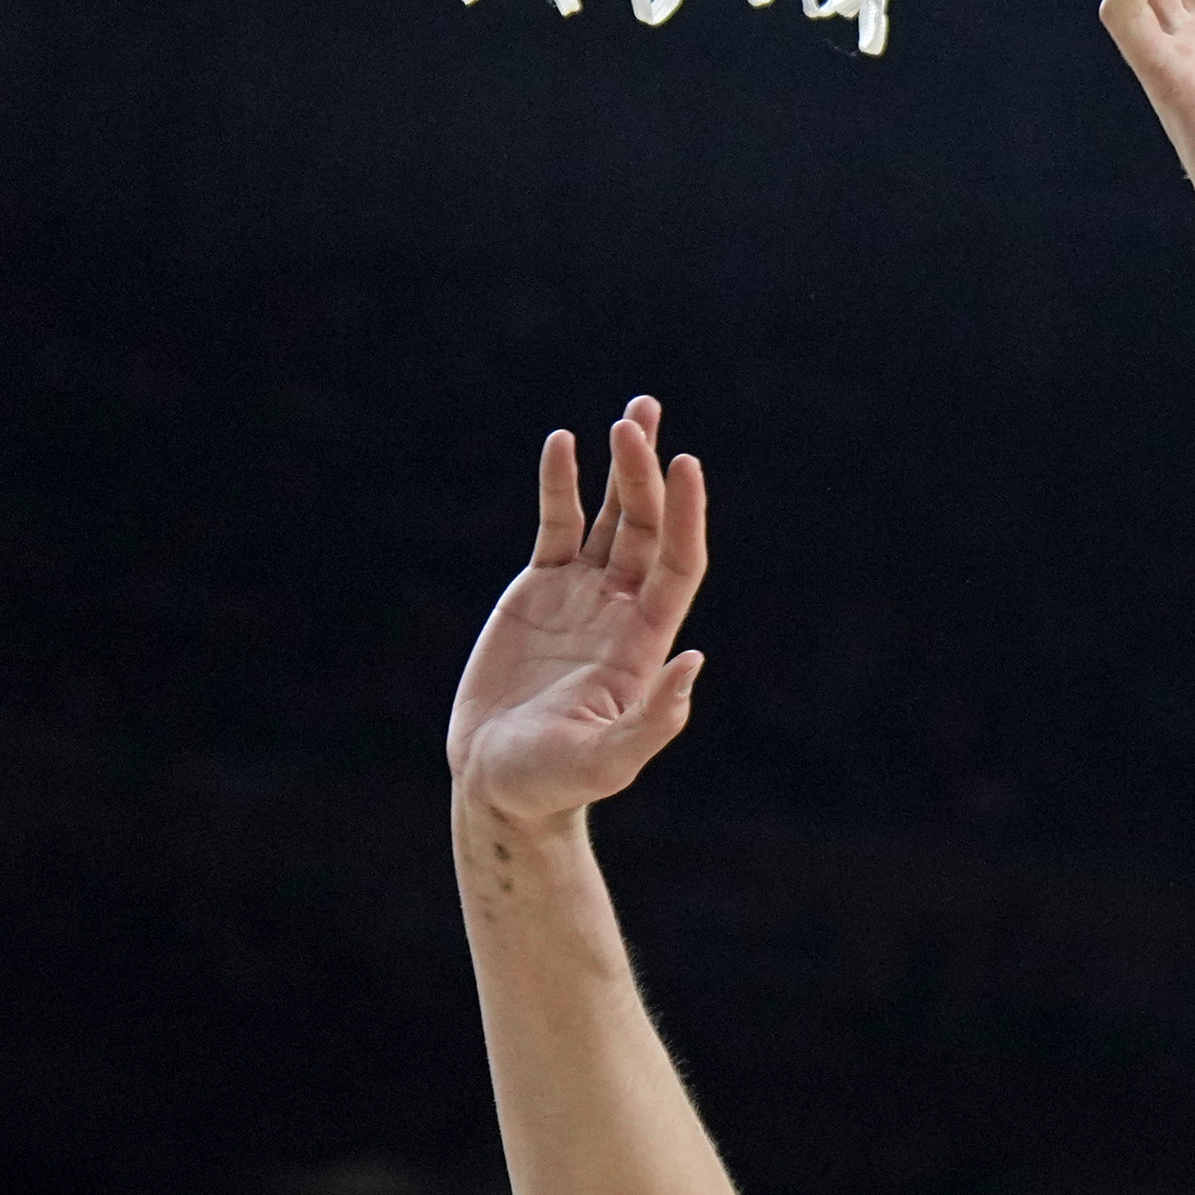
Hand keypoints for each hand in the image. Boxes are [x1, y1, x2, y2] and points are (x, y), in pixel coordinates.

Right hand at [446, 399, 708, 826]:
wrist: (499, 781)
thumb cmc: (554, 780)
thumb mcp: (608, 759)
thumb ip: (654, 718)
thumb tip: (694, 661)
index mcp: (647, 641)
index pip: (678, 562)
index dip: (686, 514)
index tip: (685, 464)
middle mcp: (623, 609)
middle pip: (646, 527)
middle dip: (646, 474)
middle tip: (639, 419)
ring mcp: (583, 596)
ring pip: (610, 517)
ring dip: (622, 467)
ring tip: (632, 414)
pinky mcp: (540, 590)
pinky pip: (556, 525)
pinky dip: (561, 485)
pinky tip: (562, 442)